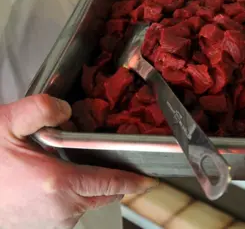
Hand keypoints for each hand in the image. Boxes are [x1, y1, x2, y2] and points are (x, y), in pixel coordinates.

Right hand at [0, 95, 158, 228]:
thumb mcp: (4, 125)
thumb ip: (38, 109)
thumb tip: (65, 108)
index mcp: (59, 184)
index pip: (112, 184)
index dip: (134, 181)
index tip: (149, 180)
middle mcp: (61, 210)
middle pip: (104, 196)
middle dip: (114, 181)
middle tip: (114, 164)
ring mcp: (51, 224)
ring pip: (89, 206)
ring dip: (92, 190)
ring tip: (81, 170)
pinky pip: (71, 214)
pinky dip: (76, 200)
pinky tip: (61, 184)